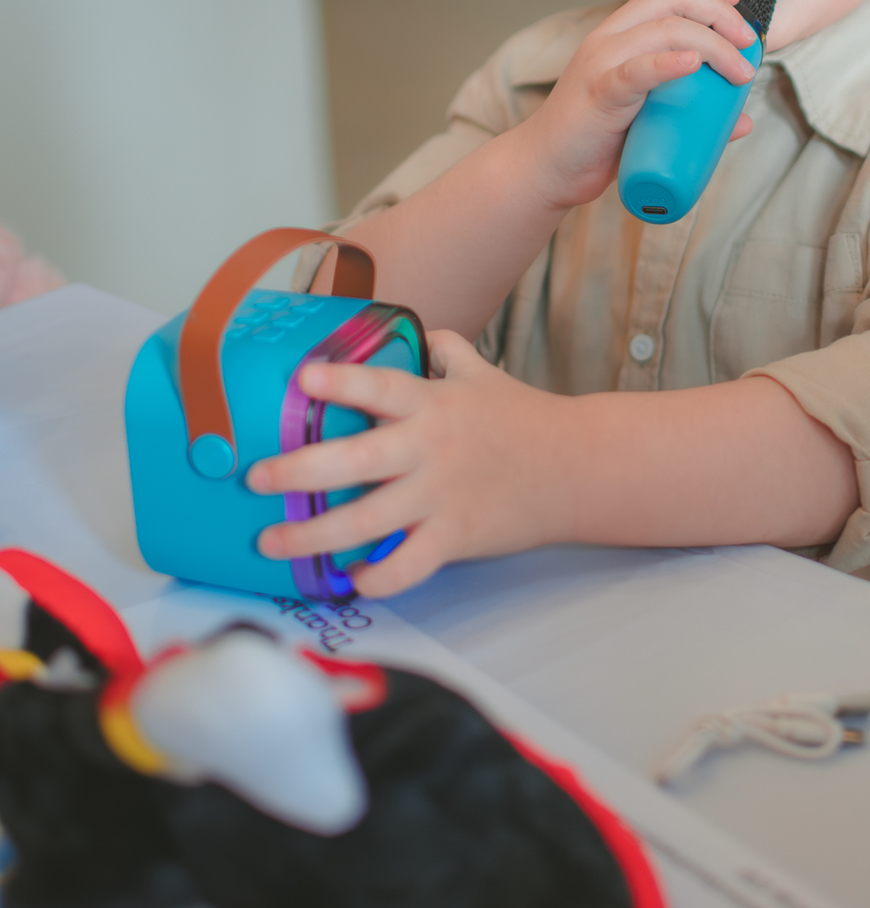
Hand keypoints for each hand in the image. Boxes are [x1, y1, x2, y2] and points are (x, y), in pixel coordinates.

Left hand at [247, 334, 578, 597]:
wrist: (574, 468)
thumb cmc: (522, 417)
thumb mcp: (481, 372)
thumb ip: (444, 350)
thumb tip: (418, 330)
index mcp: (432, 403)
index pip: (382, 385)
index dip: (343, 381)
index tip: (304, 377)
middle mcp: (430, 449)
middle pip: (355, 461)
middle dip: (298, 471)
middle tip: (256, 478)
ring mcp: (440, 497)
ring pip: (366, 523)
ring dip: (312, 535)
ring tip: (271, 539)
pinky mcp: (454, 538)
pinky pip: (406, 566)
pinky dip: (376, 577)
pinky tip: (351, 577)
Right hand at [519, 0, 756, 211]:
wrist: (548, 168)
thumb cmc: (598, 140)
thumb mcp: (650, 117)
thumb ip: (691, 111)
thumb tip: (743, 121)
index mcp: (619, 33)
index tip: (738, 4)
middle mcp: (609, 37)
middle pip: (671, 0)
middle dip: (719, 13)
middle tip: (749, 42)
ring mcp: (602, 62)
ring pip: (665, 29)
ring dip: (713, 44)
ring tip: (739, 71)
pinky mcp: (600, 93)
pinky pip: (636, 70)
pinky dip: (667, 63)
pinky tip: (692, 63)